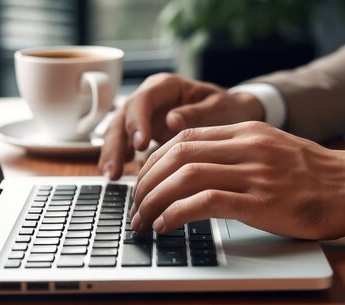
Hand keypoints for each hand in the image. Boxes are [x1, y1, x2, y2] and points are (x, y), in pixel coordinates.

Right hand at [98, 73, 263, 178]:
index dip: (137, 122)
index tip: (141, 145)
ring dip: (112, 154)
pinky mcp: (142, 132)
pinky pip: (124, 144)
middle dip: (116, 144)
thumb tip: (172, 120)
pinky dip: (119, 159)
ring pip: (118, 132)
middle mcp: (149, 98)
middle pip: (122, 118)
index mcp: (166, 87)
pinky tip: (116, 175)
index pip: (142, 101)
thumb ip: (197, 114)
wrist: (232, 114)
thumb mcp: (219, 108)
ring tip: (111, 177)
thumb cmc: (227, 109)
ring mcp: (143, 115)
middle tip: (115, 171)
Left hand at [130, 121, 344, 239]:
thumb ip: (235, 152)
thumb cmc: (312, 176)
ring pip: (185, 176)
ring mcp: (254, 173)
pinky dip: (178, 213)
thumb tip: (194, 169)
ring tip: (142, 220)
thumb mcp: (271, 149)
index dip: (154, 161)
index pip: (183, 138)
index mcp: (246, 131)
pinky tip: (166, 225)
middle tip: (135, 205)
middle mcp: (246, 146)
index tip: (142, 182)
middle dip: (146, 182)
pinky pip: (206, 201)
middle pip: (177, 155)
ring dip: (155, 200)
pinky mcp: (261, 201)